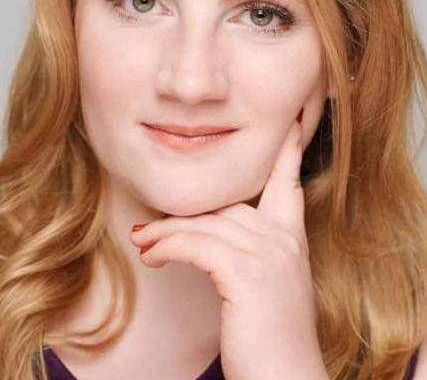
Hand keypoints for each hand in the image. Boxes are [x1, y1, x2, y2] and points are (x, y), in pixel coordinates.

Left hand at [129, 113, 328, 379]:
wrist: (287, 378)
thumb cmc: (271, 336)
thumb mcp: (268, 284)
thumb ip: (247, 250)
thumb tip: (205, 234)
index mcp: (292, 238)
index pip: (288, 182)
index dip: (287, 152)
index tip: (290, 124)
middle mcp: (283, 238)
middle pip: (225, 204)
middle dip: (184, 214)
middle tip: (150, 227)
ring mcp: (269, 253)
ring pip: (205, 223)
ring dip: (166, 232)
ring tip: (144, 242)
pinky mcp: (248, 273)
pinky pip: (196, 245)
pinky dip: (168, 247)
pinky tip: (152, 256)